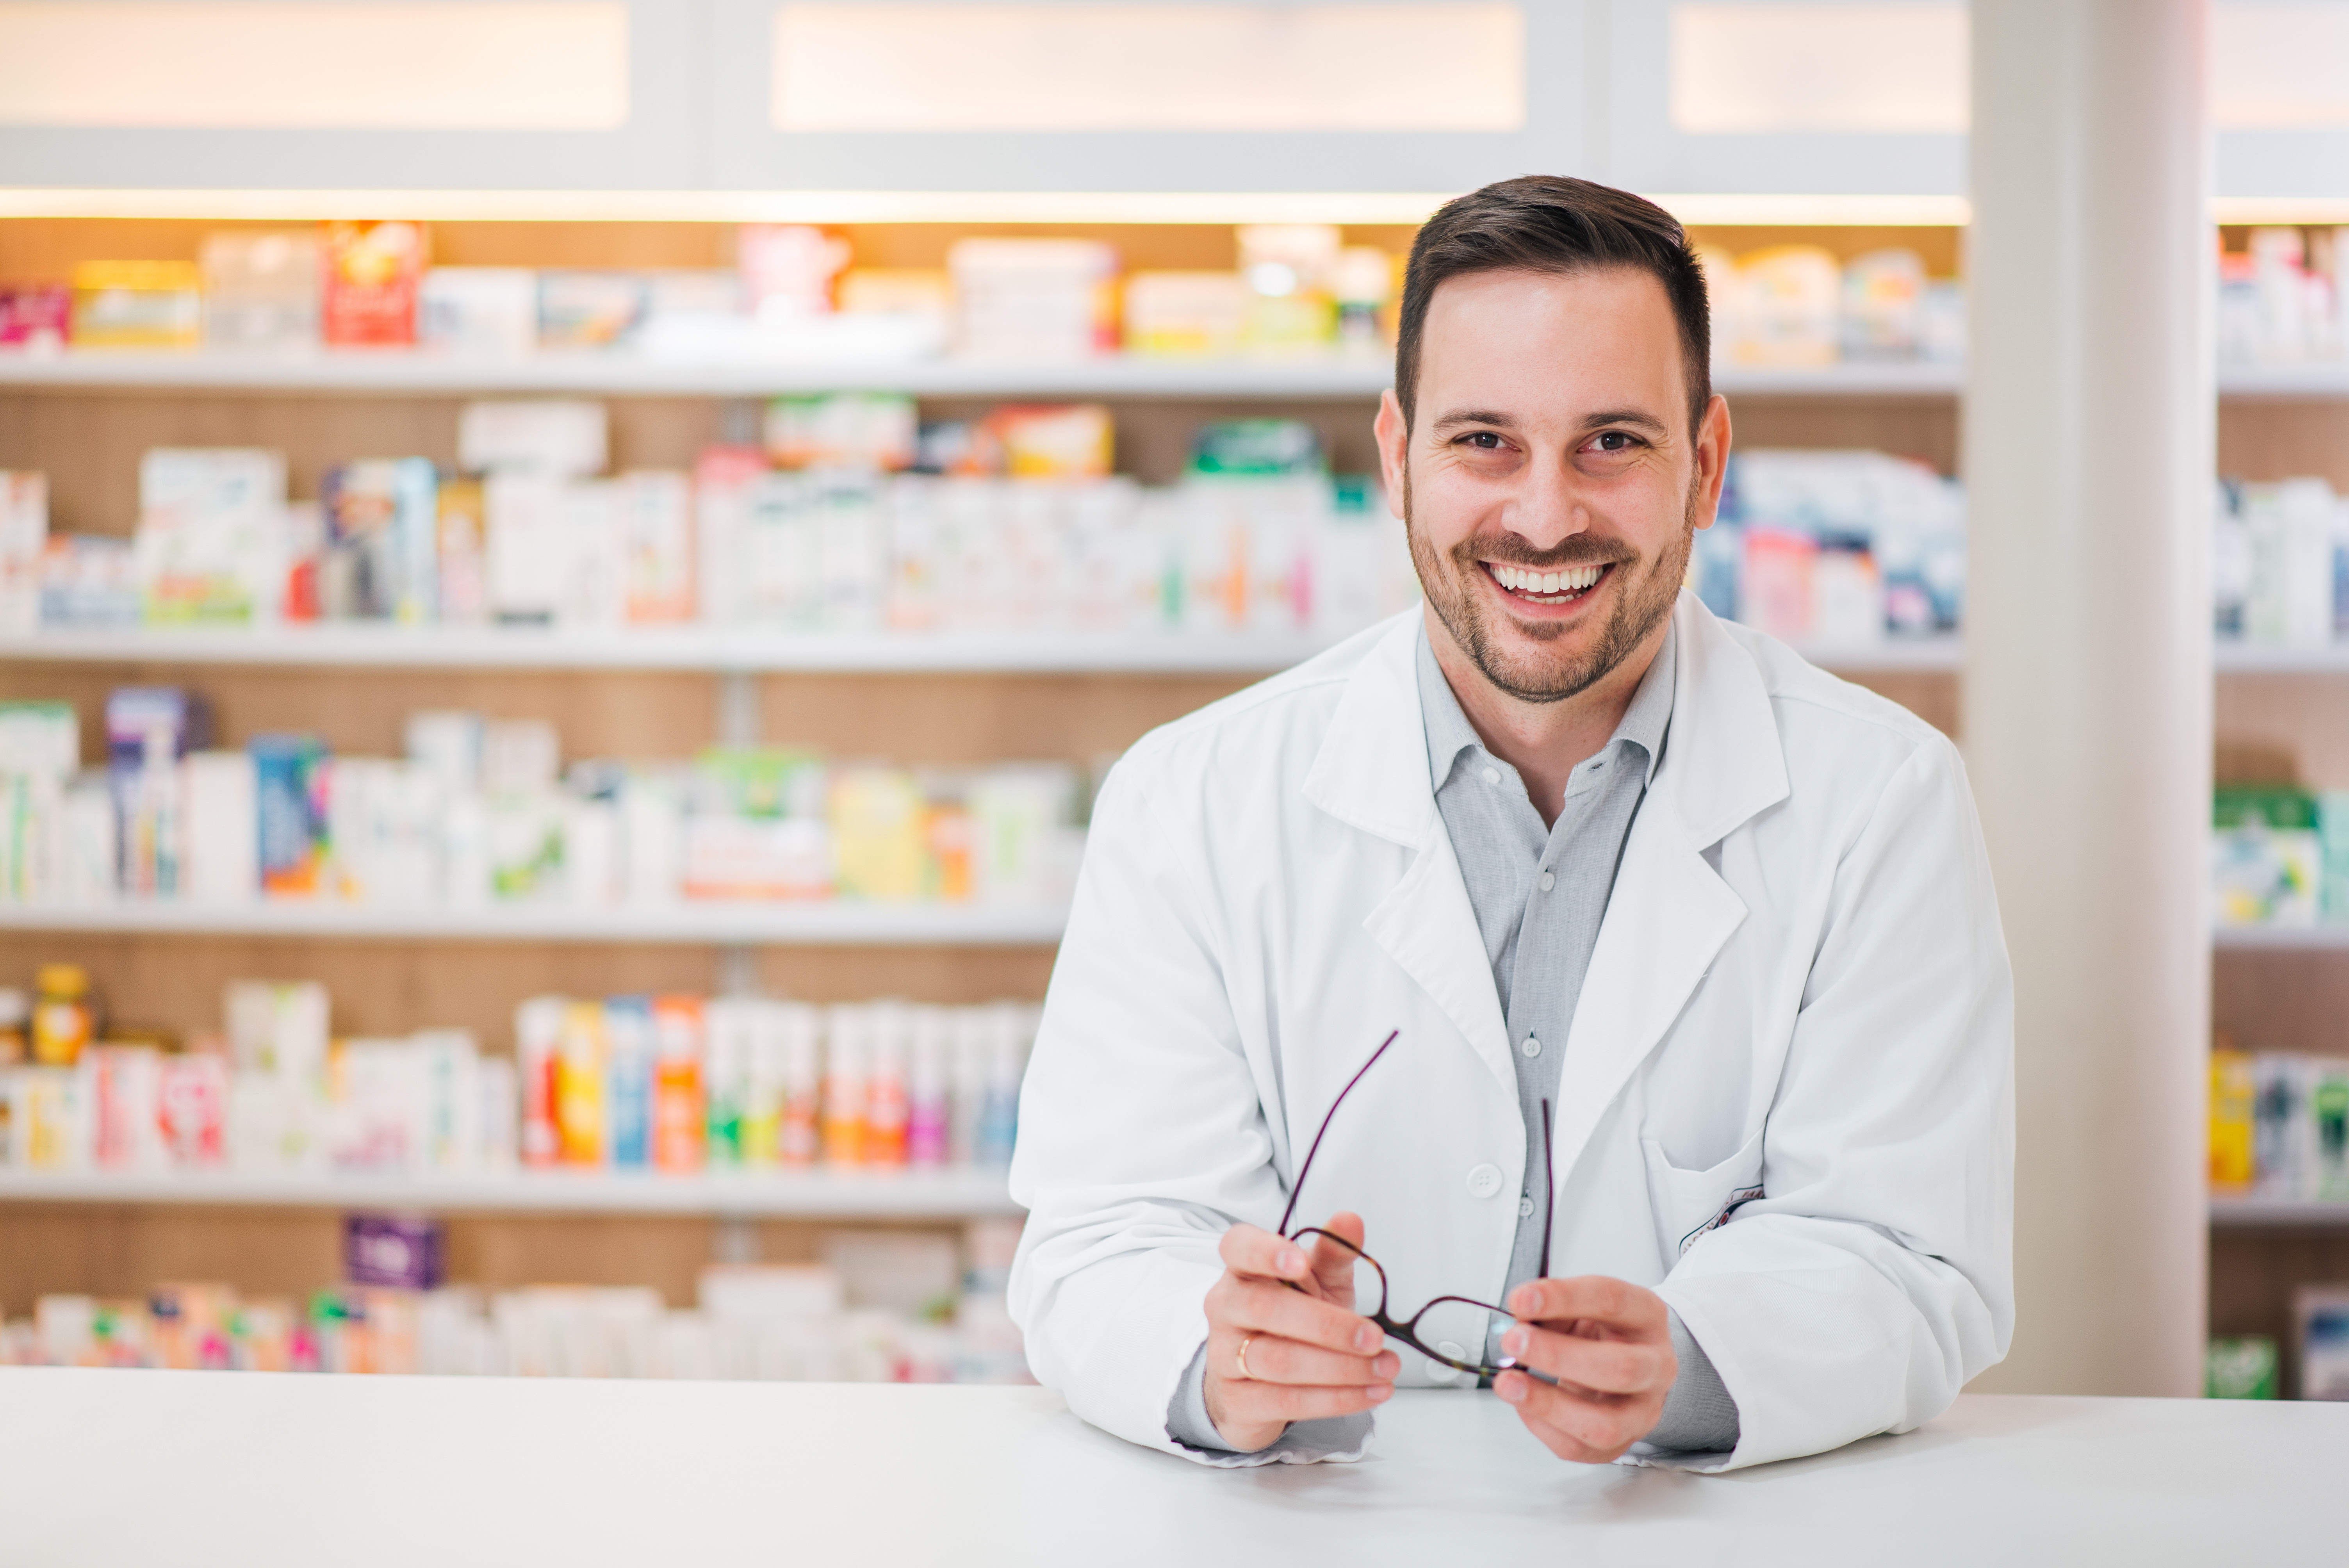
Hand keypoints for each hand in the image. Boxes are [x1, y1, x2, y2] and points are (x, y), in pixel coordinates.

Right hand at [1200, 1211, 1398, 1450]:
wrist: (1257, 1381)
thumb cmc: (1291, 1319)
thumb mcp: (1317, 1282)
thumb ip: (1333, 1251)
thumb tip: (1350, 1220)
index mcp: (1243, 1269)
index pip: (1238, 1247)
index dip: (1266, 1252)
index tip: (1300, 1262)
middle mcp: (1227, 1307)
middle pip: (1265, 1308)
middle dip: (1327, 1325)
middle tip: (1373, 1337)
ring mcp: (1225, 1355)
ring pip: (1279, 1361)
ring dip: (1341, 1368)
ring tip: (1384, 1368)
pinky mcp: (1238, 1400)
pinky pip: (1287, 1401)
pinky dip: (1336, 1399)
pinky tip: (1369, 1392)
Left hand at [1492, 1276, 1676, 1462]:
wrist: (1629, 1366)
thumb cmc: (1601, 1333)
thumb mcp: (1582, 1306)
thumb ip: (1552, 1309)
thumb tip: (1518, 1319)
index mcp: (1648, 1317)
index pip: (1612, 1301)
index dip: (1563, 1298)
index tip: (1520, 1299)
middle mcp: (1656, 1366)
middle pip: (1620, 1368)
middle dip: (1558, 1356)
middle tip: (1513, 1341)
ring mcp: (1644, 1411)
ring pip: (1604, 1424)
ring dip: (1548, 1404)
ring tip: (1507, 1383)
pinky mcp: (1621, 1443)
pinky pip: (1580, 1448)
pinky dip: (1543, 1426)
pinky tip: (1523, 1404)